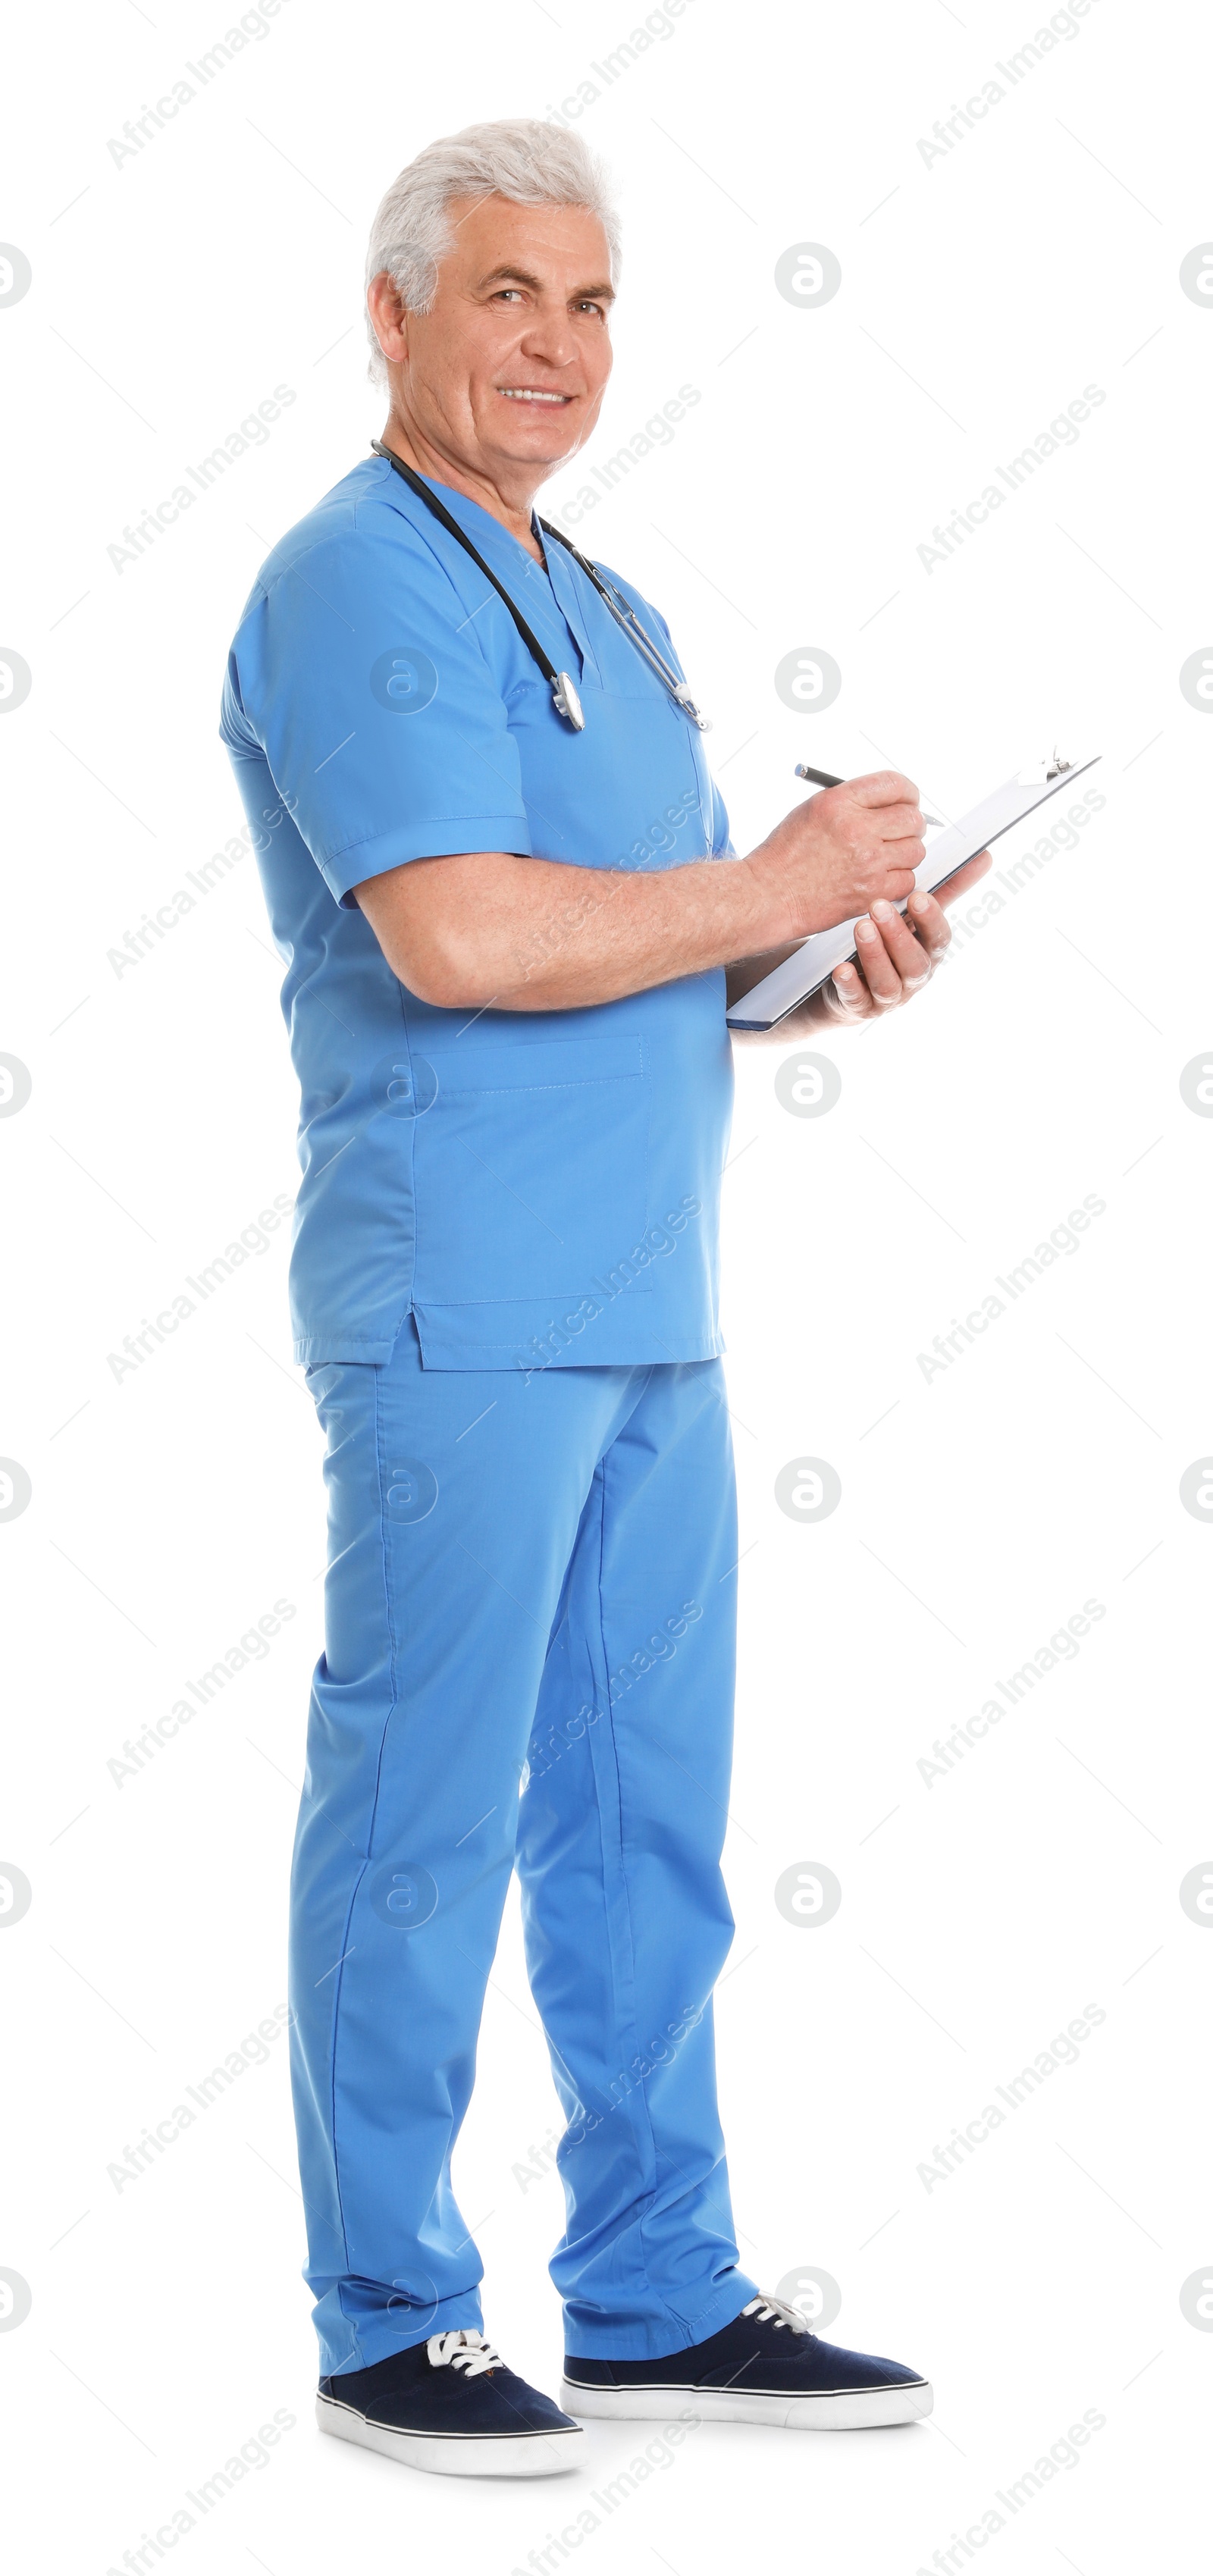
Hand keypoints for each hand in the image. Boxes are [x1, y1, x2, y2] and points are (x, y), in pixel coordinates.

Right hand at [744, 771, 928, 942]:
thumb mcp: (813, 809)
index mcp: (840, 802)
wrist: (770, 894)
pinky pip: (907, 880)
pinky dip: (898, 879)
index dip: (908, 792)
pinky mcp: (871, 892)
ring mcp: (866, 863)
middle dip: (911, 823)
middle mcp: (856, 829)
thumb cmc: (787, 854)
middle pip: (912, 818)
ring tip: (886, 857)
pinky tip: (880, 877)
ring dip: (905, 853)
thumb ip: (853, 801)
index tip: (909, 800)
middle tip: (902, 830)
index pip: (894, 785)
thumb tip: (890, 801)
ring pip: (915, 850)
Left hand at [815, 851, 991, 1025]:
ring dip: (875, 955)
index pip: (939, 939)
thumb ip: (946, 890)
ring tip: (861, 928)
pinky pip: (856, 999)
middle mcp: (914, 978)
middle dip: (898, 935)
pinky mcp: (860, 1008)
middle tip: (878, 906)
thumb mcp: (916, 918)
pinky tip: (841, 969)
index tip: (918, 896)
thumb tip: (984, 858)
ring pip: (887, 982)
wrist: (852, 983)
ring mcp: (888, 998)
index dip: (930, 920)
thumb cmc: (890, 943)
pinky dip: (850, 985)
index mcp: (929, 953)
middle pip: (913, 962)